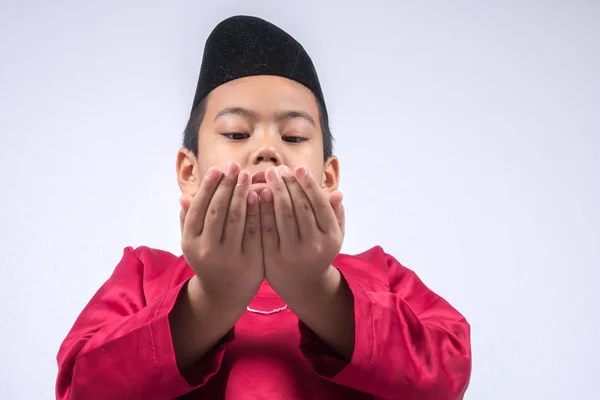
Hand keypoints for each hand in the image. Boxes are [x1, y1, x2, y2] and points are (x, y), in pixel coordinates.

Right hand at [180, 162, 262, 305]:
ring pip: (236, 217)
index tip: (218, 168)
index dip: (209, 186)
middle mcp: (207, 249)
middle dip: (227, 184)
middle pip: (218, 209)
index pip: (200, 207)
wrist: (224, 294)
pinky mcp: (251, 260)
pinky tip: (260, 195)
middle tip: (235, 166)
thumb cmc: (208, 261)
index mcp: (190, 242)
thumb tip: (184, 196)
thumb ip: (187, 221)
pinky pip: (254, 229)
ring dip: (242, 193)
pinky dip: (257, 210)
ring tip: (247, 176)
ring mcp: (229, 256)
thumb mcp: (192, 243)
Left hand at [259, 165, 344, 298]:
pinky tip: (259, 193)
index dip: (309, 184)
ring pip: (283, 214)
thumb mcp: (333, 236)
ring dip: (276, 190)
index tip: (299, 168)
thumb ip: (335, 214)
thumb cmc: (318, 252)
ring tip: (269, 175)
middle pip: (300, 206)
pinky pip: (267, 227)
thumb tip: (338, 193)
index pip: (319, 204)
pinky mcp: (273, 258)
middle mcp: (314, 245)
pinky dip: (262, 208)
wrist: (303, 285)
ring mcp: (293, 253)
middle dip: (289, 183)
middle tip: (279, 168)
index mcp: (331, 237)